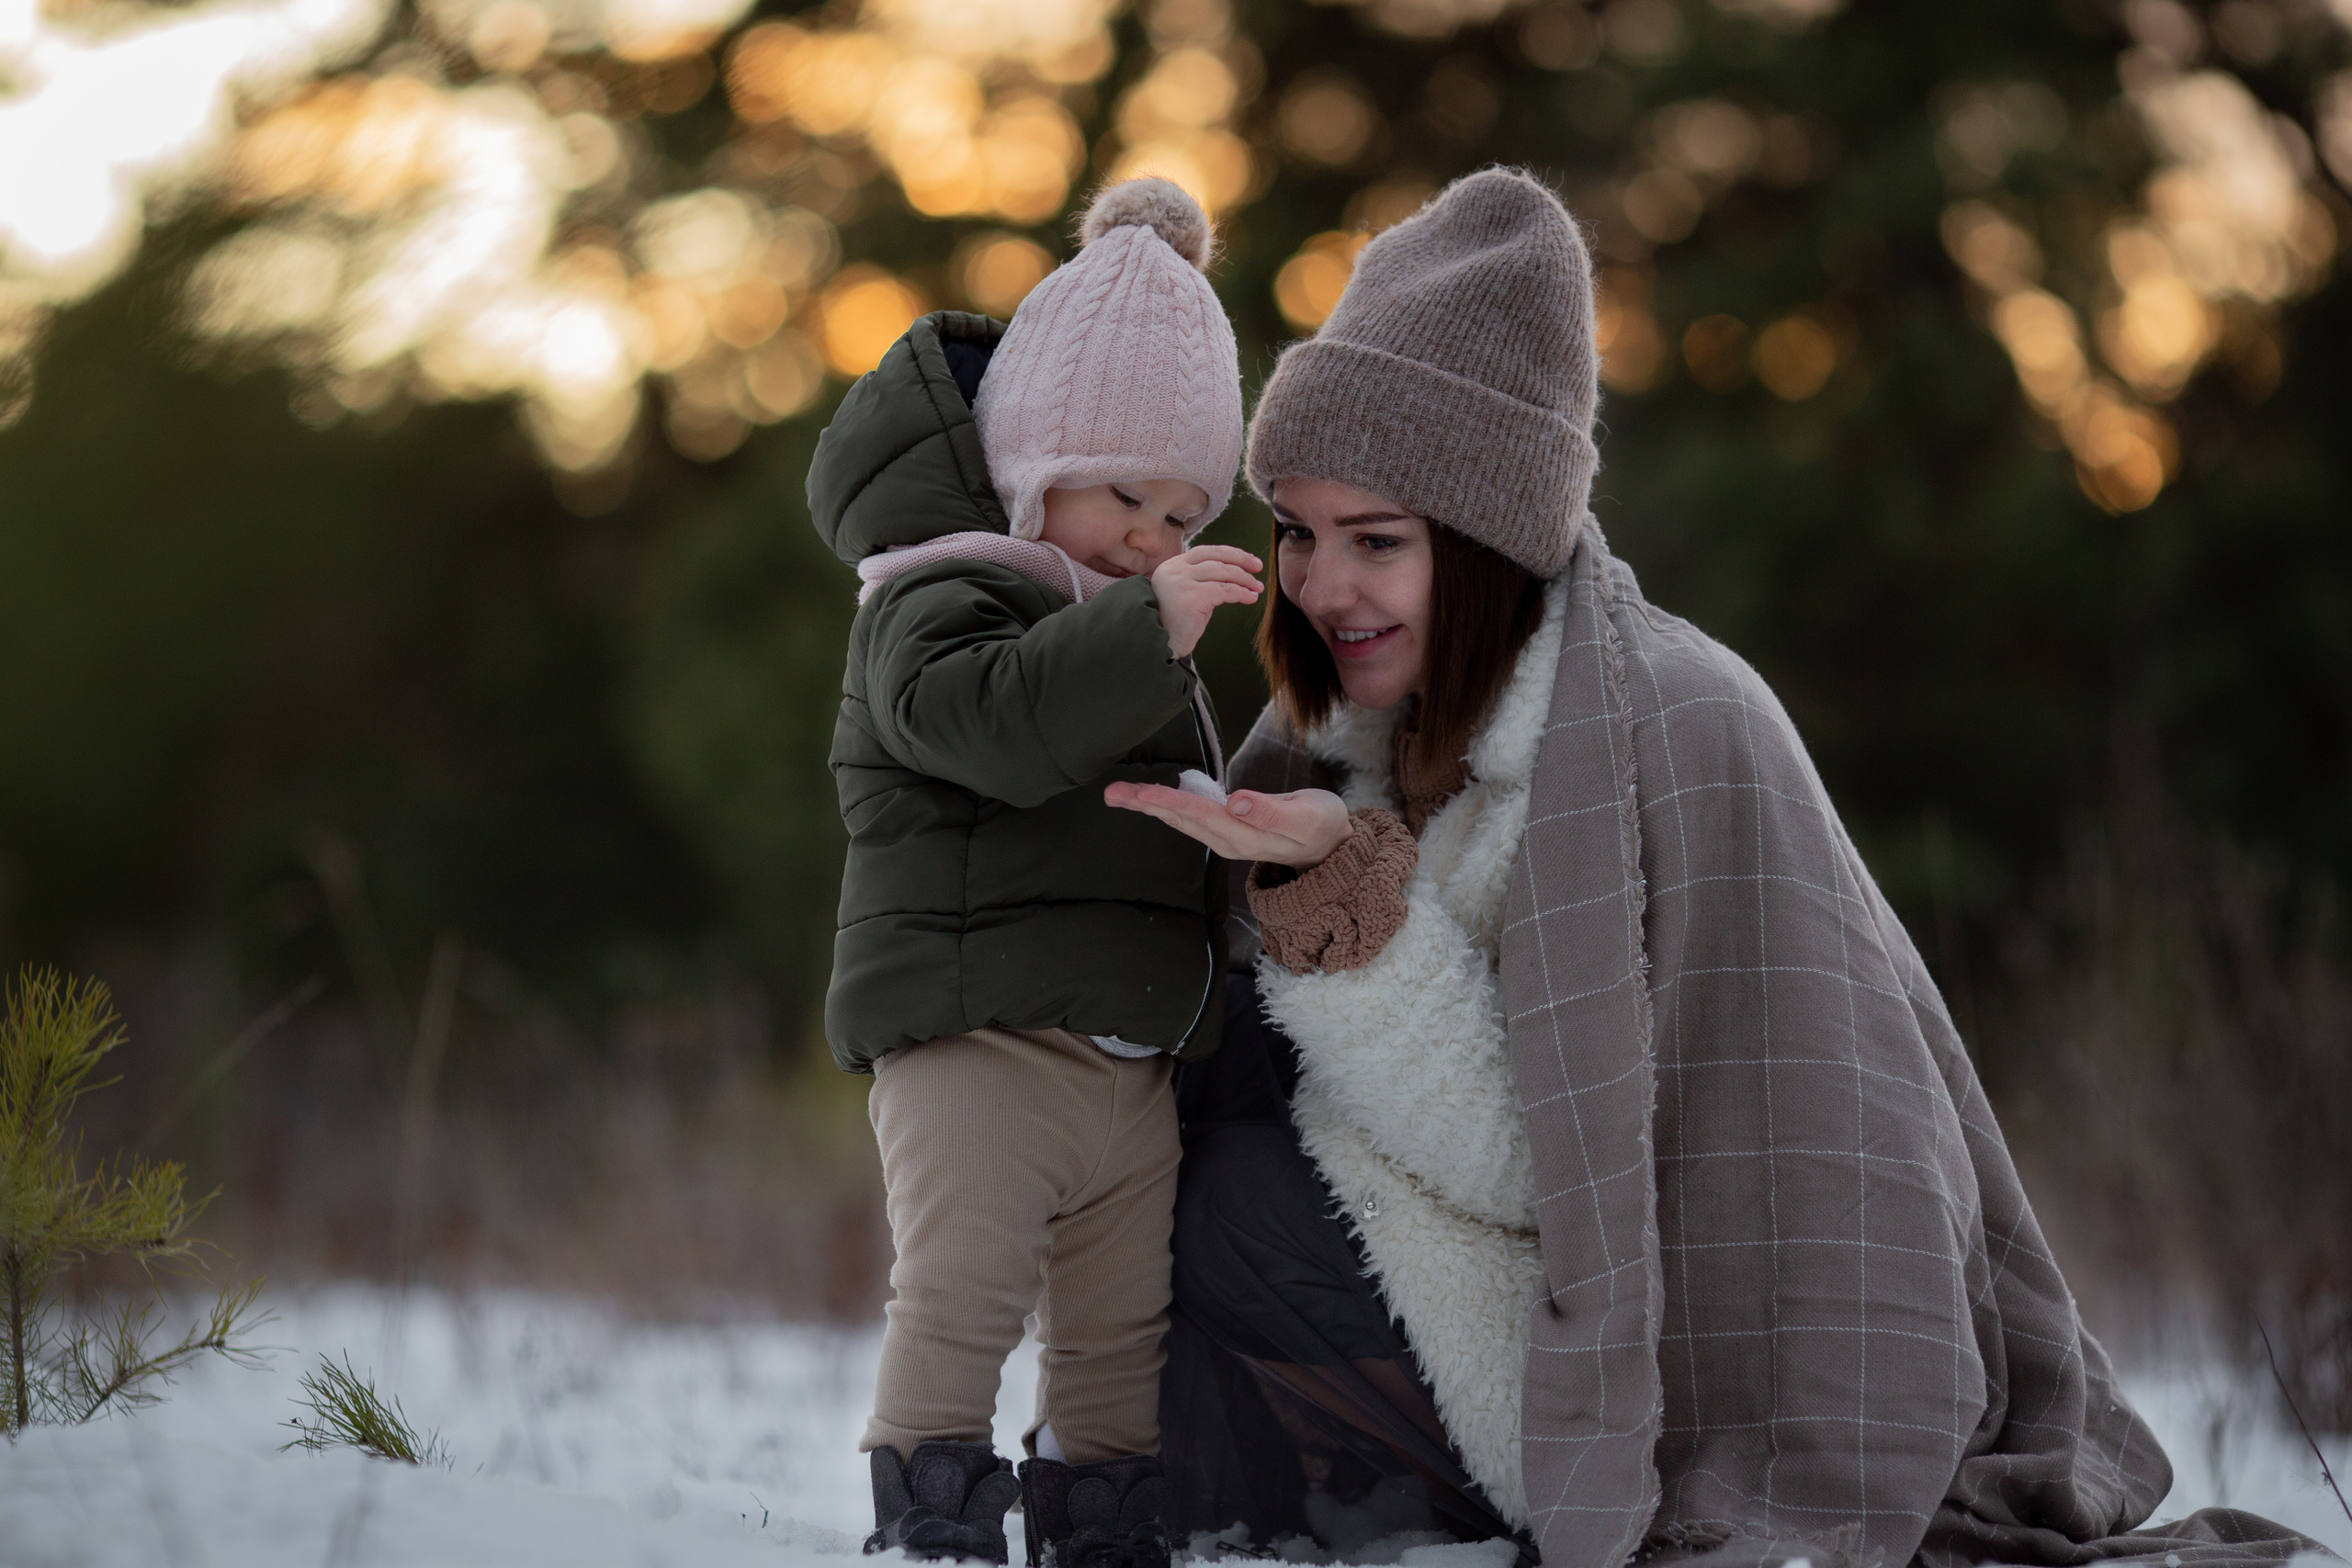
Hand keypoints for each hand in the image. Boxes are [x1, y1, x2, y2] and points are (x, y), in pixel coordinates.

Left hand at [1104, 781, 1352, 868]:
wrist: (1332, 848)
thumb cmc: (1322, 824)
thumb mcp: (1308, 817)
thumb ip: (1273, 811)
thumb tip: (1236, 802)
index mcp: (1246, 835)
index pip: (1200, 816)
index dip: (1170, 802)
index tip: (1142, 793)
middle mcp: (1229, 841)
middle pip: (1181, 820)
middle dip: (1147, 805)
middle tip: (1113, 793)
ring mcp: (1226, 840)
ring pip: (1181, 822)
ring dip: (1150, 807)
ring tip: (1120, 795)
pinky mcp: (1226, 833)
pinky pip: (1190, 821)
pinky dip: (1167, 808)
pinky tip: (1150, 800)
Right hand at [1151, 545, 1262, 657]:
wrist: (1158, 643)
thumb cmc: (1174, 622)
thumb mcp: (1185, 593)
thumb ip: (1201, 580)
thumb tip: (1234, 573)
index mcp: (1173, 565)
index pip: (1206, 551)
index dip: (1230, 553)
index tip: (1247, 558)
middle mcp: (1176, 570)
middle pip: (1216, 557)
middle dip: (1241, 560)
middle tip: (1258, 567)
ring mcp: (1182, 583)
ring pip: (1222, 572)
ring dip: (1245, 579)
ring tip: (1257, 587)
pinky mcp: (1192, 598)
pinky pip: (1224, 591)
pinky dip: (1241, 593)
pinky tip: (1250, 598)